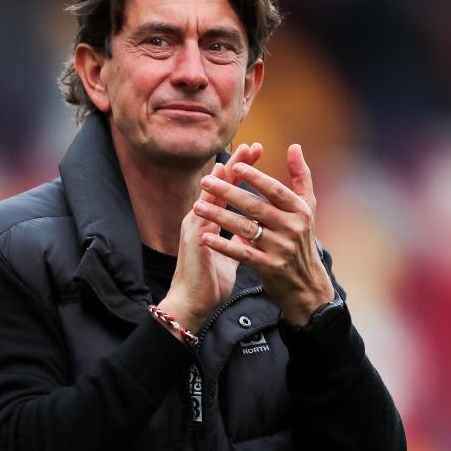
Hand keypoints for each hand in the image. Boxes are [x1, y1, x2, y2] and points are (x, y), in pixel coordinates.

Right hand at [158, 143, 262, 334]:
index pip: (229, 191)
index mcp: (210, 222)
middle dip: (236, 165)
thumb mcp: (229, 255)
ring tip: (237, 158)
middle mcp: (200, 219)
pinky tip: (219, 186)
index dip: (242, 172)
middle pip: (218, 186)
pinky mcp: (193, 239)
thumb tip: (249, 232)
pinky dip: (211, 199)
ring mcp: (194, 227)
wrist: (192, 304)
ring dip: (223, 176)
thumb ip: (236, 240)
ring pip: (208, 195)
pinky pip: (202, 214)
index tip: (258, 155)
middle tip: (251, 146)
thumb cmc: (209, 281)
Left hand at [194, 144, 335, 325]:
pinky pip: (242, 254)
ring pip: (245, 228)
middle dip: (228, 192)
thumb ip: (301, 176)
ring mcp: (281, 249)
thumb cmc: (302, 239)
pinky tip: (205, 237)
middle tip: (205, 180)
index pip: (275, 190)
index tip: (234, 165)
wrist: (306, 284)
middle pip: (256, 207)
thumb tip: (294, 146)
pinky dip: (222, 245)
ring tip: (197, 206)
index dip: (255, 177)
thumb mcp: (307, 208)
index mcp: (300, 211)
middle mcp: (293, 229)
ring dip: (219, 216)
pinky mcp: (269, 268)